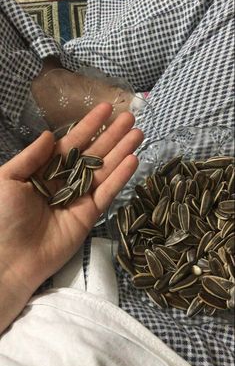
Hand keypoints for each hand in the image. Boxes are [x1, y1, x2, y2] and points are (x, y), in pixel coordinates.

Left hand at [0, 103, 142, 332]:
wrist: (10, 258)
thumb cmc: (3, 216)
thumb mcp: (8, 178)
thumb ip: (32, 156)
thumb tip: (51, 134)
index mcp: (46, 169)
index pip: (72, 142)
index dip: (89, 125)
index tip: (106, 108)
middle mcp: (65, 180)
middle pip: (93, 153)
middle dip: (111, 134)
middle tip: (130, 117)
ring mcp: (79, 197)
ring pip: (105, 170)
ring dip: (122, 151)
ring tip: (138, 133)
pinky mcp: (90, 215)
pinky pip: (107, 193)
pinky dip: (120, 177)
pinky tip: (133, 160)